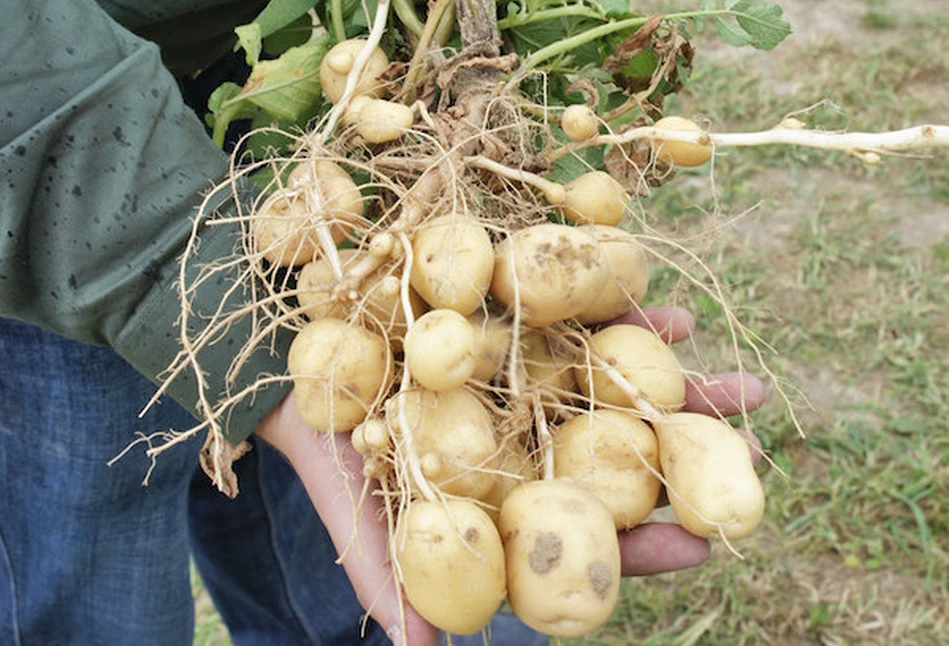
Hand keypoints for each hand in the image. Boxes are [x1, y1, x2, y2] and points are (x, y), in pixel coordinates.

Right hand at [256, 304, 765, 643]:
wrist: (290, 350)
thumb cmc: (322, 438)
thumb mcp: (351, 508)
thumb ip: (391, 575)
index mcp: (502, 496)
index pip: (584, 534)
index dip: (643, 544)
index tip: (703, 544)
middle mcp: (525, 440)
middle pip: (617, 458)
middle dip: (689, 458)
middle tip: (761, 452)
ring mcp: (528, 380)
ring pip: (615, 388)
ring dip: (679, 386)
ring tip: (743, 384)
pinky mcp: (517, 322)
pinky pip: (582, 320)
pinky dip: (626, 317)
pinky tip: (671, 315)